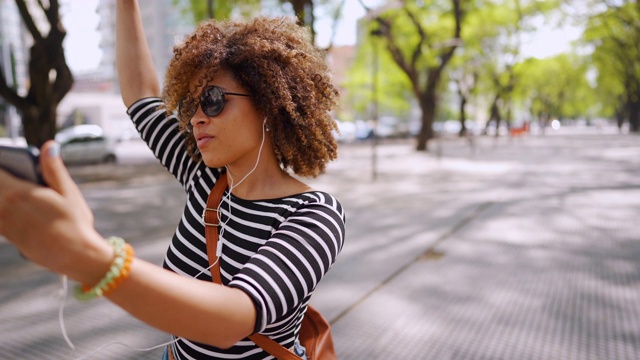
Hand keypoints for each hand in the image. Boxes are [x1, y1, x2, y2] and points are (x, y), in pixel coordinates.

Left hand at [0, 141, 111, 283]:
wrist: (74, 256)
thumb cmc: (75, 223)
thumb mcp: (68, 192)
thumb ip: (53, 169)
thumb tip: (49, 146)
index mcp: (18, 193)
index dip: (1, 160)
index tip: (5, 156)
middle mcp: (4, 207)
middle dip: (1, 178)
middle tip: (12, 174)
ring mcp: (3, 223)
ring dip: (2, 193)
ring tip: (13, 190)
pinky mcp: (6, 234)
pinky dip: (2, 208)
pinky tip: (11, 203)